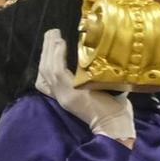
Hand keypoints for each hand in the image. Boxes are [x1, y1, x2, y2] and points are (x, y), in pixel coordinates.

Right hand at [37, 29, 135, 144]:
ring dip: (50, 49)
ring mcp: (63, 95)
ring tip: (54, 35)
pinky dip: (57, 56)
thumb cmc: (114, 111)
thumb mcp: (98, 93)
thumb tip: (100, 60)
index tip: (52, 46)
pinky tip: (60, 44)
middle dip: (46, 51)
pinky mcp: (70, 93)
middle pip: (44, 70)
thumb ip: (92, 79)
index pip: (44, 80)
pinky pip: (57, 70)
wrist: (115, 127)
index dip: (46, 61)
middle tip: (51, 34)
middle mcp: (60, 96)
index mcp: (65, 97)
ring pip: (48, 68)